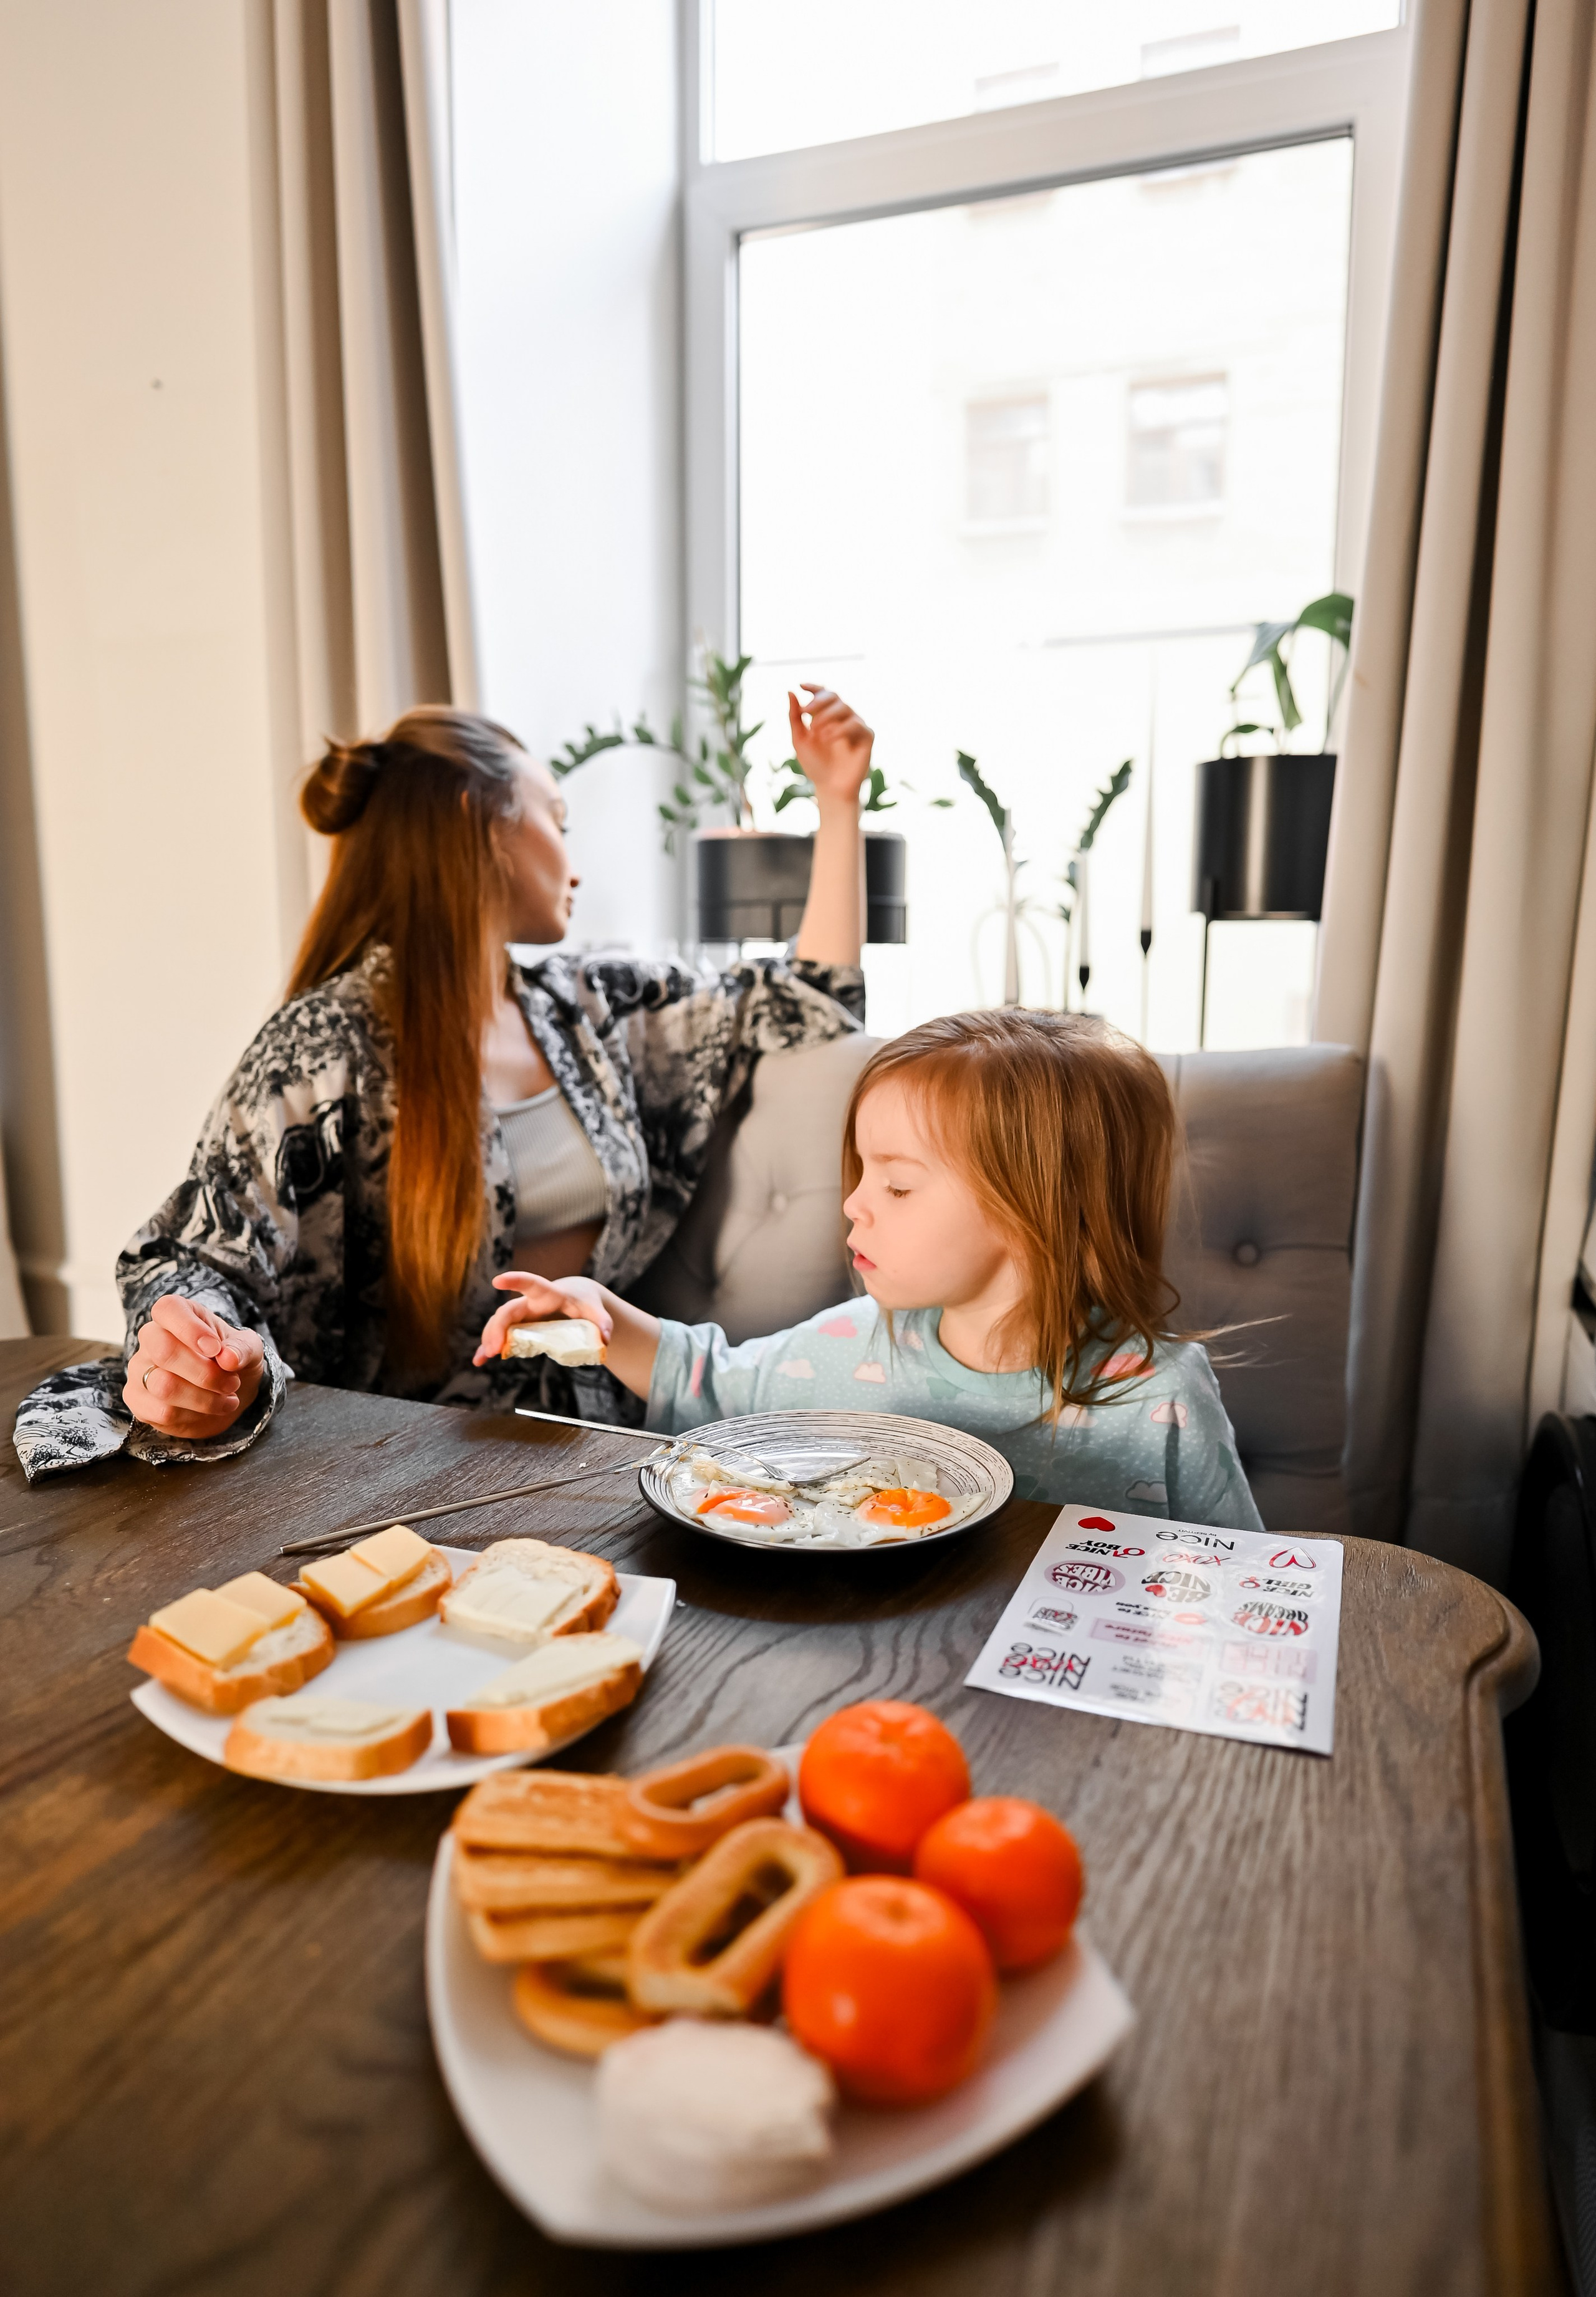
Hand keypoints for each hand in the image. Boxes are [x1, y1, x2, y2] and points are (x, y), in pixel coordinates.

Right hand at [123, 1295, 264, 1441]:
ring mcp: (140, 1369)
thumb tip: (228, 1358)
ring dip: (204, 1398)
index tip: (216, 1349)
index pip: (167, 1309)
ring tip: (227, 1398)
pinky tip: (208, 1410)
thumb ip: (242, 1348)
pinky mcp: (139, 1400)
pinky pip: (160, 1411)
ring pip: (163, 1386)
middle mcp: (151, 1338)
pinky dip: (193, 1415)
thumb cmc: (233, 1360)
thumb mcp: (249, 1348)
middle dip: (205, 1373)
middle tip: (232, 1382)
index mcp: (177, 1314)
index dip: (190, 1329)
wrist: (228, 1392)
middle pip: (164, 1351)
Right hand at [473, 1272, 613, 1366]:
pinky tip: (479, 1360)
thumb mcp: (596, 1309)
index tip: (498, 1280)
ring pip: (499, 1324)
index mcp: (548, 1293)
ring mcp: (522, 1315)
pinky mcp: (519, 1328)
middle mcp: (529, 1302)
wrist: (575, 1300)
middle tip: (495, 1349)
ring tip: (485, 1357)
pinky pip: (500, 1337)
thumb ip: (603, 1321)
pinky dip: (489, 1347)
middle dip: (498, 1328)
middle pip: (508, 1311)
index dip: (515, 1280)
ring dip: (490, 1339)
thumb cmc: (584, 1303)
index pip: (531, 1283)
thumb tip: (605, 1339)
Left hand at [788, 685, 872, 808]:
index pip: (823, 694)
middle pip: (834, 696)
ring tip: (815, 731)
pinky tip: (829, 739)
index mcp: (826, 715)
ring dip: (827, 716)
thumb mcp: (799, 739)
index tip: (801, 685)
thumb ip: (795, 717)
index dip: (814, 687)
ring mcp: (855, 725)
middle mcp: (842, 717)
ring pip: (844, 708)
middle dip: (818, 701)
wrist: (829, 788)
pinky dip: (841, 729)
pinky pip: (856, 724)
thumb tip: (790, 691)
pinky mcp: (866, 736)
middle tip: (805, 712)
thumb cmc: (815, 765)